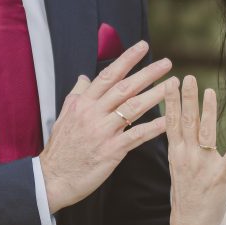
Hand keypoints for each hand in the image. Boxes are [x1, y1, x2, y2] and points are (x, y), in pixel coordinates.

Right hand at [40, 40, 171, 213]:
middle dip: (147, 73)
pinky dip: (152, 128)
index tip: (142, 46)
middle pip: (124, 87)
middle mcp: (93, 114)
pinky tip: (167, 120)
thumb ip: (76, 95)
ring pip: (133, 108)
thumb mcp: (64, 116)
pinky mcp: (110, 151)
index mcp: (83, 103)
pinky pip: (136, 136)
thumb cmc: (60, 149)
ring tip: (173, 85)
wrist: (52, 178)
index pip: (108, 75)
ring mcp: (102, 132)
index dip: (126, 59)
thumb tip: (84, 77)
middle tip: (167, 63)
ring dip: (156, 95)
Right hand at [165, 75, 225, 224]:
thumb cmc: (185, 196)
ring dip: (208, 111)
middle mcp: (188, 156)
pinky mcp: (220, 176)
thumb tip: (180, 126)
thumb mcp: (177, 168)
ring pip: (205, 132)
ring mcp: (204, 165)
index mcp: (176, 153)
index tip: (171, 82)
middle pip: (186, 121)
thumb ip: (181, 146)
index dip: (171, 101)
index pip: (171, 121)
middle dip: (187, 98)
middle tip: (187, 78)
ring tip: (209, 92)